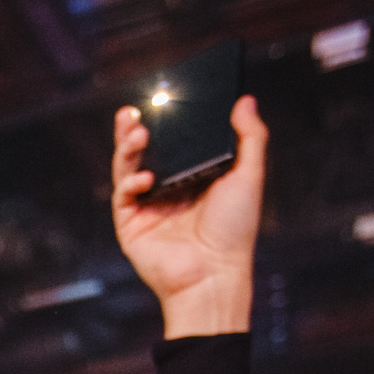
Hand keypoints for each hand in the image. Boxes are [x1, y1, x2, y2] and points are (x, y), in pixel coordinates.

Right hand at [111, 96, 265, 337]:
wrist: (214, 274)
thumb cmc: (235, 231)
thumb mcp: (249, 176)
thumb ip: (250, 137)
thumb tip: (245, 100)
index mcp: (193, 177)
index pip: (175, 141)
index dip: (166, 121)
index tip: (164, 99)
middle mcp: (168, 189)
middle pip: (145, 151)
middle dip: (135, 129)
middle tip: (134, 110)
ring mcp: (147, 206)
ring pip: (128, 168)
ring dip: (127, 148)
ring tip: (136, 131)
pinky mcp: (131, 224)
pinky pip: (123, 195)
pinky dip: (130, 181)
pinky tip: (146, 176)